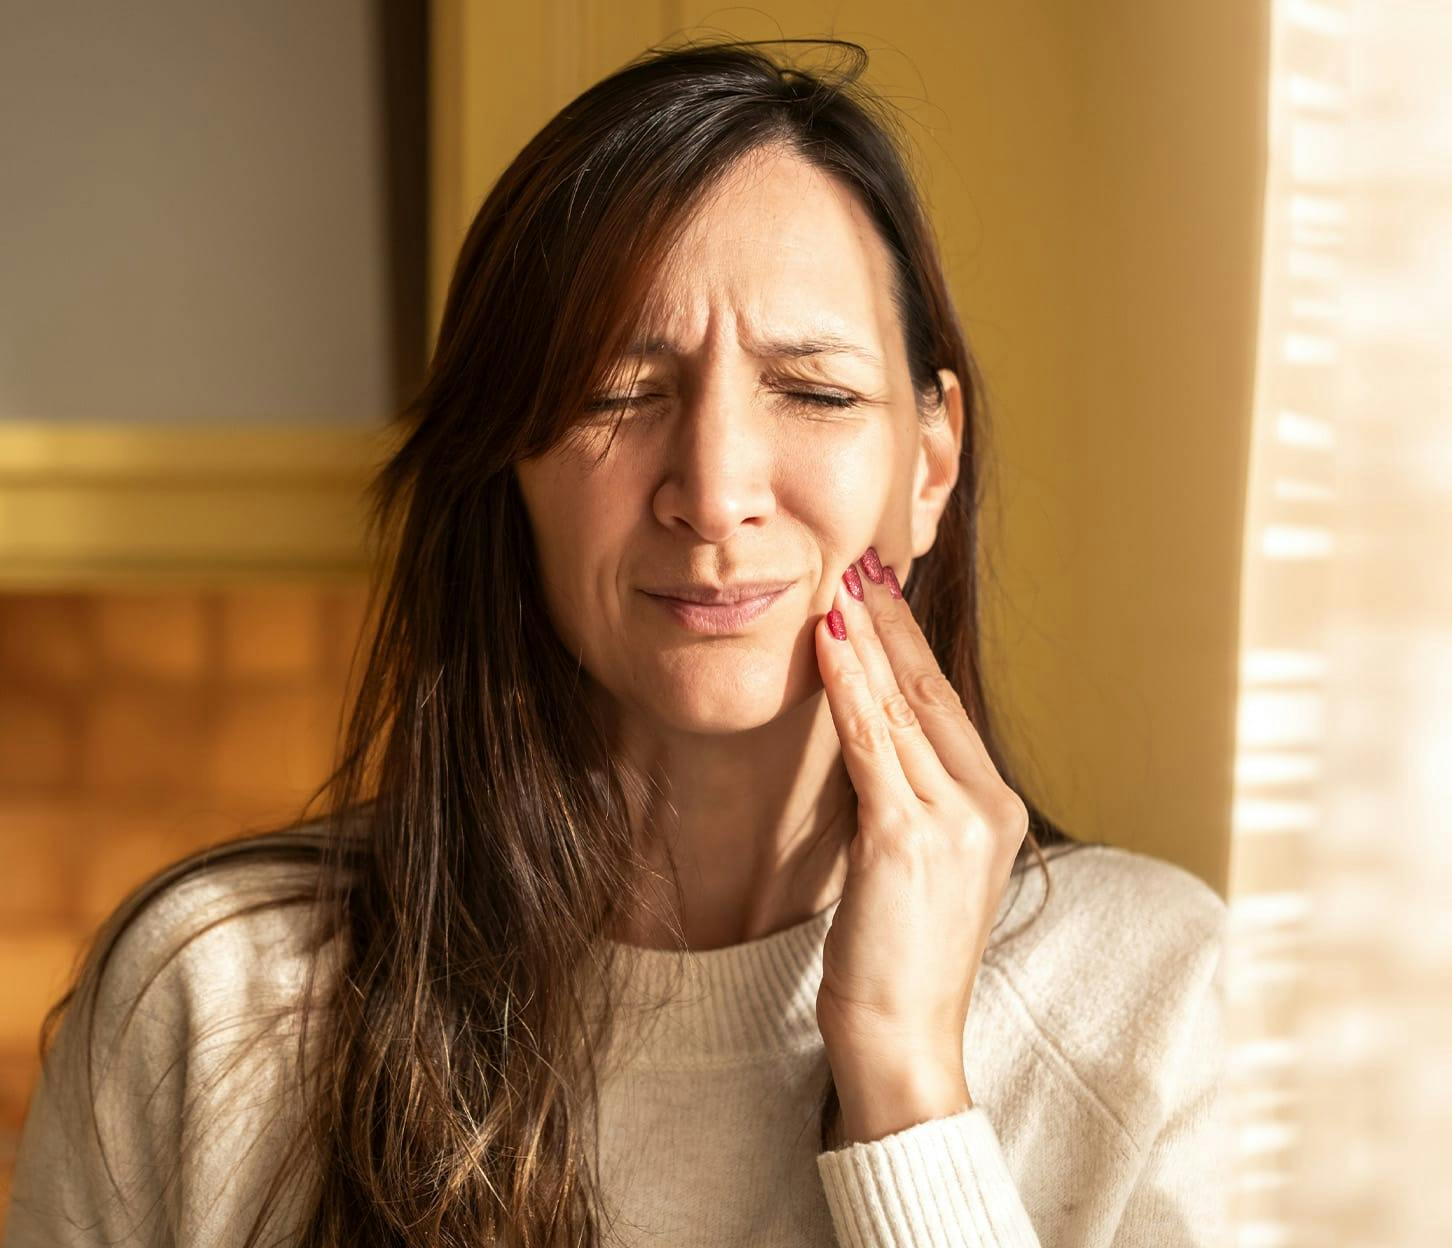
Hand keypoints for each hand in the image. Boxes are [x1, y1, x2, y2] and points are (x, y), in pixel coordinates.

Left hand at [813, 547, 1030, 1099]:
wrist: (905, 1039)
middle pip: (931, 692)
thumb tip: (869, 733)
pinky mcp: (908, 841)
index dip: (911, 644)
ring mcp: (954, 822)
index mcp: (996, 809)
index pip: (947, 706)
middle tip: (861, 559)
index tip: (881, 593)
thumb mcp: (917, 864)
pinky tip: (829, 644)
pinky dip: (850, 688)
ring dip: (867, 638)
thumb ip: (906, 797)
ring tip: (840, 582)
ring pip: (903, 707)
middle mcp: (988, 805)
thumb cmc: (900, 956)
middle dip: (892, 622)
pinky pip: (873, 745)